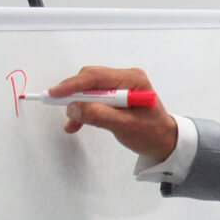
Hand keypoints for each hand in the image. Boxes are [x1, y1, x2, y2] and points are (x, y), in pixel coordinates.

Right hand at [51, 65, 178, 159]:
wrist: (165, 142)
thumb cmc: (151, 134)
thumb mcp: (124, 126)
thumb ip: (98, 115)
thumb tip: (73, 108)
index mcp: (132, 79)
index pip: (96, 77)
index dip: (72, 85)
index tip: (54, 94)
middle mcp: (126, 78)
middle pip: (90, 79)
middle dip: (73, 93)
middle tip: (57, 106)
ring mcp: (121, 86)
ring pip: (90, 89)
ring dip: (78, 104)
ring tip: (71, 123)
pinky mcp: (116, 96)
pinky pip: (94, 98)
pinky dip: (85, 109)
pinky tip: (76, 123)